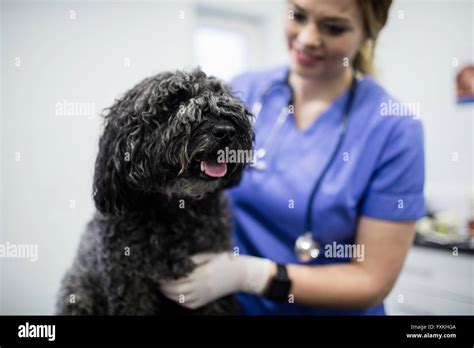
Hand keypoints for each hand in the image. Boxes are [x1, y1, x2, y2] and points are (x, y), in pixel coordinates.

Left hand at [159, 252, 273, 308]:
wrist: (241, 274)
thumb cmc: (225, 260)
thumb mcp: (208, 255)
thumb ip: (193, 259)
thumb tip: (176, 261)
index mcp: (202, 273)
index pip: (178, 278)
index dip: (166, 277)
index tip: (159, 273)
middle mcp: (202, 286)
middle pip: (177, 290)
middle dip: (165, 287)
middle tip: (158, 281)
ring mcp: (204, 295)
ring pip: (181, 299)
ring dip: (170, 294)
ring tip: (163, 288)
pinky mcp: (206, 300)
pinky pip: (190, 304)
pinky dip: (179, 301)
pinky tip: (175, 295)